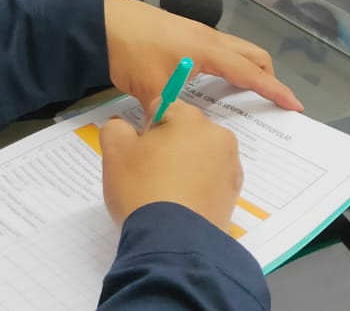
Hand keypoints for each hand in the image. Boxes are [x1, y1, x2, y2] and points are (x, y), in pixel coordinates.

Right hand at [100, 104, 241, 230]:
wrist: (174, 243)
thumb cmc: (143, 190)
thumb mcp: (115, 153)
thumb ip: (115, 129)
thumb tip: (123, 127)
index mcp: (191, 118)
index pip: (162, 107)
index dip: (144, 129)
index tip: (138, 153)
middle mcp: (218, 135)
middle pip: (183, 132)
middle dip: (165, 148)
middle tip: (148, 176)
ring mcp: (230, 165)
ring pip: (198, 156)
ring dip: (183, 167)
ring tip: (165, 194)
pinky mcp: (234, 193)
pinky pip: (210, 180)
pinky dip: (196, 187)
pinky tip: (181, 206)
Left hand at [103, 0, 303, 116]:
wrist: (103, 22)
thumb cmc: (132, 51)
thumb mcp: (151, 90)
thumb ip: (169, 117)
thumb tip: (176, 141)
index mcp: (208, 51)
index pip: (251, 72)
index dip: (274, 89)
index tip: (294, 104)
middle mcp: (209, 38)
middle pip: (253, 55)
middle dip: (267, 77)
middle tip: (269, 102)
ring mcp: (197, 33)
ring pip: (236, 51)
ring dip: (246, 70)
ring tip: (242, 95)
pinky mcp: (184, 33)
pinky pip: (219, 50)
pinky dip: (227, 65)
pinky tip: (211, 83)